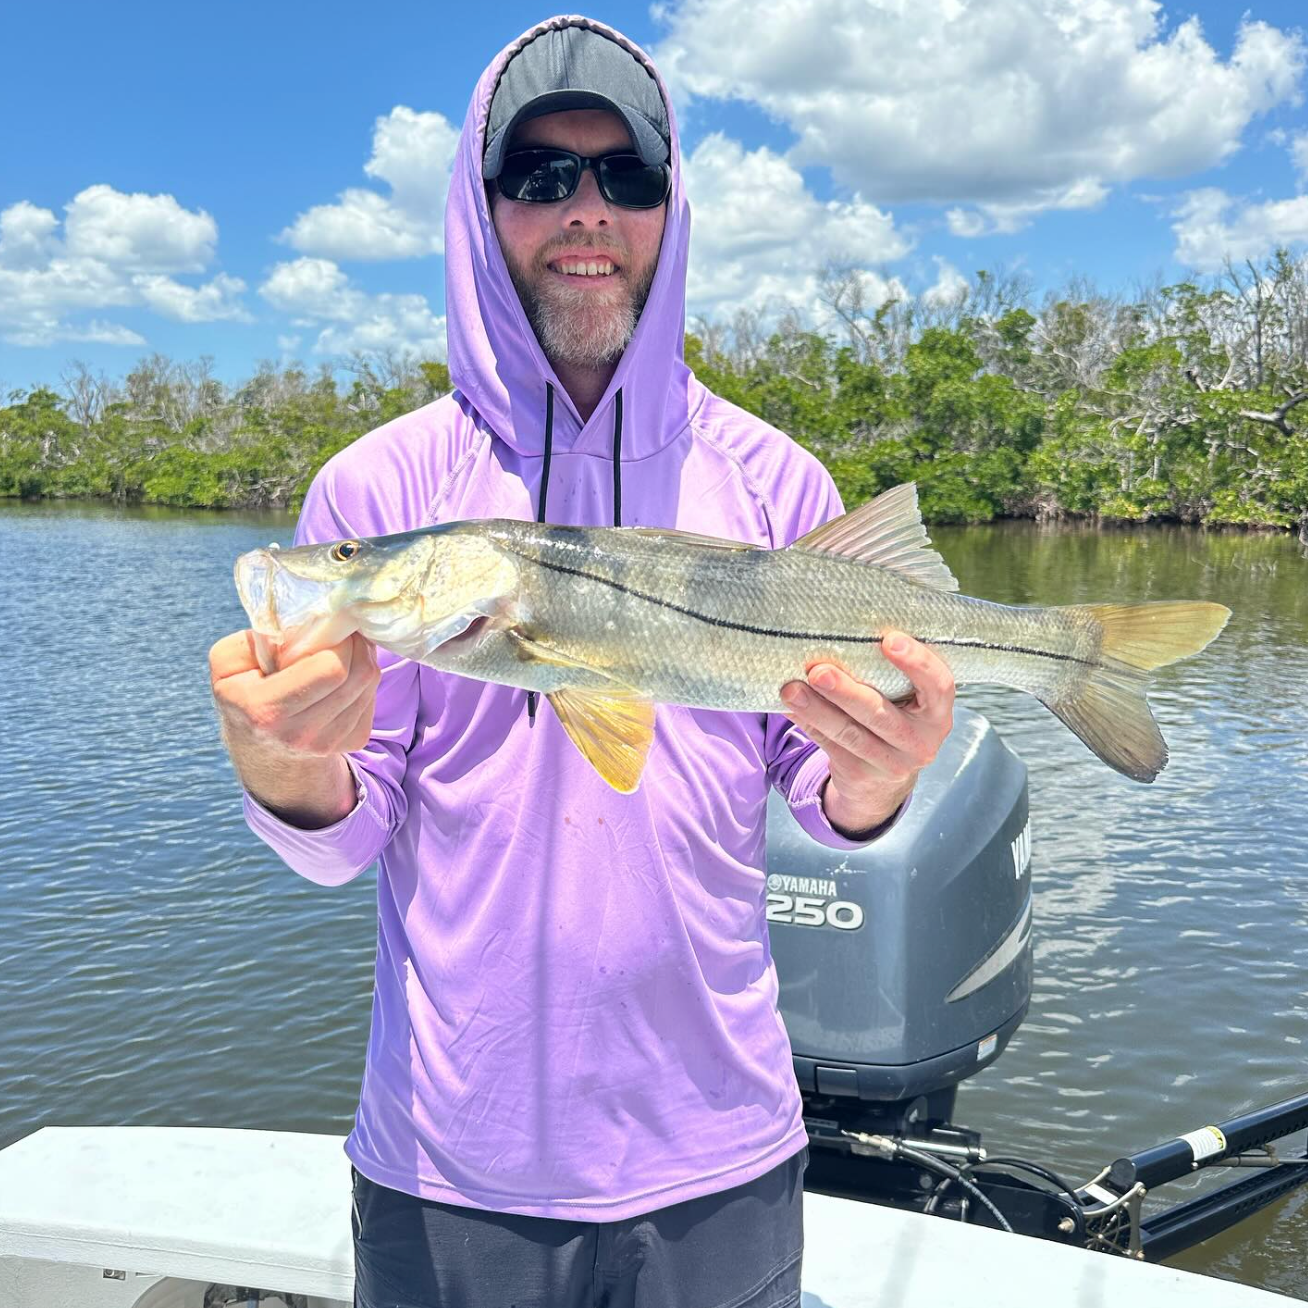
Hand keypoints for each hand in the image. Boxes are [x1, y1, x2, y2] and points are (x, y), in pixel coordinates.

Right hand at [209, 628, 381, 758]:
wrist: (259, 745)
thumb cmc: (242, 692)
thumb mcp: (228, 663)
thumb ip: (260, 637)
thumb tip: (309, 625)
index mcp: (265, 711)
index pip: (330, 669)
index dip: (336, 641)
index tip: (327, 628)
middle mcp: (301, 734)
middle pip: (359, 674)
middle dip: (355, 644)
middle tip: (341, 632)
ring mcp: (330, 743)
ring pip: (370, 683)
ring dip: (362, 658)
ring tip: (342, 650)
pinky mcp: (353, 742)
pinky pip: (372, 697)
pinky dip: (363, 679)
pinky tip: (342, 677)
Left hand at [780, 630, 954, 835]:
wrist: (885, 780)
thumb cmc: (895, 718)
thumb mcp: (908, 701)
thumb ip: (891, 675)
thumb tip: (842, 634)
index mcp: (938, 713)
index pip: (939, 685)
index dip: (917, 662)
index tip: (889, 639)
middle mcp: (920, 741)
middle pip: (880, 713)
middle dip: (846, 692)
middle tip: (819, 671)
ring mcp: (891, 763)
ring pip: (849, 733)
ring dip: (817, 710)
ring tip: (791, 689)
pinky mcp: (861, 775)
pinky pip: (830, 746)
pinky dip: (808, 724)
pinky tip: (790, 708)